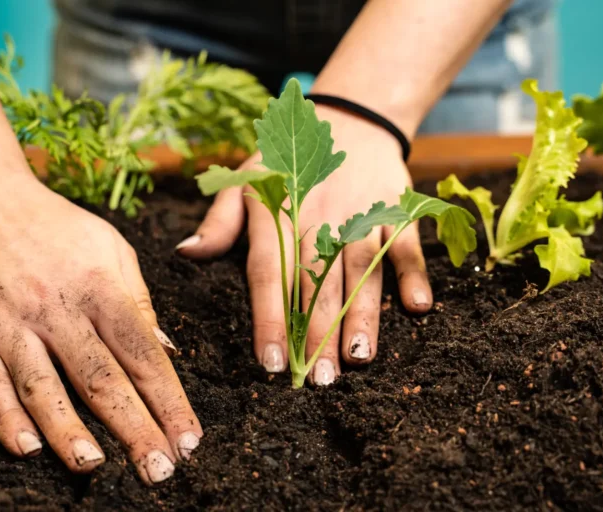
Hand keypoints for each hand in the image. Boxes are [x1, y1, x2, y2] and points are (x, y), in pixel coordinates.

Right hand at [0, 170, 200, 483]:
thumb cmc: (52, 224)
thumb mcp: (110, 247)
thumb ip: (138, 299)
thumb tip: (167, 350)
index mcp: (99, 285)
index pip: (143, 352)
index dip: (169, 399)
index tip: (189, 439)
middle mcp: (55, 305)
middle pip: (101, 376)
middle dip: (134, 427)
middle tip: (159, 470)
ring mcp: (5, 318)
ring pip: (42, 385)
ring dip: (69, 431)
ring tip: (95, 465)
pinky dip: (4, 415)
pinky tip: (26, 446)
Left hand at [178, 106, 431, 383]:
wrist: (348, 118)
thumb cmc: (287, 159)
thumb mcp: (244, 177)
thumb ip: (219, 220)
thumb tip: (185, 253)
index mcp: (277, 215)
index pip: (269, 274)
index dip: (269, 319)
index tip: (272, 364)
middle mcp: (318, 219)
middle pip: (316, 283)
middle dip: (317, 333)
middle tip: (320, 380)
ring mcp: (360, 215)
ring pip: (360, 270)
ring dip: (362, 314)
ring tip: (360, 358)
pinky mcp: (395, 211)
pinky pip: (405, 243)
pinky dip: (412, 272)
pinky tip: (418, 307)